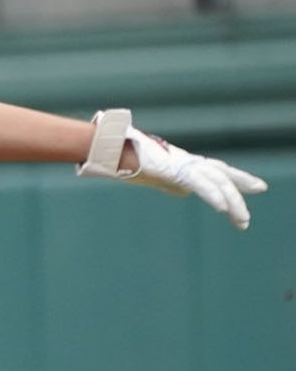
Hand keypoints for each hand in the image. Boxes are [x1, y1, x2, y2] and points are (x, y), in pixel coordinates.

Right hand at [119, 126, 267, 229]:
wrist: (110, 149)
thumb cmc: (123, 157)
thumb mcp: (152, 174)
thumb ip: (170, 183)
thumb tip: (185, 192)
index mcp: (181, 162)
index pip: (215, 169)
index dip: (234, 177)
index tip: (253, 186)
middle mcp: (187, 161)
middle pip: (222, 172)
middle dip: (242, 183)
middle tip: (261, 190)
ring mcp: (183, 164)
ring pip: (217, 182)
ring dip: (232, 202)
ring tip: (243, 221)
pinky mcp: (176, 169)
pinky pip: (200, 185)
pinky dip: (213, 196)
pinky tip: (223, 209)